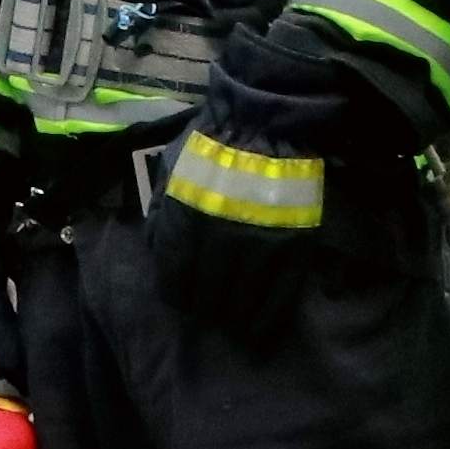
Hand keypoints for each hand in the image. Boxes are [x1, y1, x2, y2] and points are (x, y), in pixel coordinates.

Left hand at [142, 127, 326, 335]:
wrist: (266, 122)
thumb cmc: (212, 143)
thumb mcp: (171, 170)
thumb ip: (162, 210)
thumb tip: (157, 246)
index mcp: (185, 220)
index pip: (175, 277)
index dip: (177, 294)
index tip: (182, 298)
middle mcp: (218, 238)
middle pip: (207, 294)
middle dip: (206, 307)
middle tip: (209, 310)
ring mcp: (258, 244)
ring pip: (243, 301)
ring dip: (235, 317)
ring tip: (234, 323)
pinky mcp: (292, 246)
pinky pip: (279, 294)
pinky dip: (268, 316)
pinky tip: (261, 326)